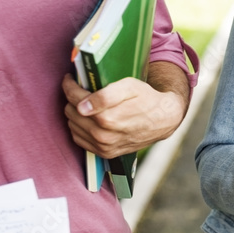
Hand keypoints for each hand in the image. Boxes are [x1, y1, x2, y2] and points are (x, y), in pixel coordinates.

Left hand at [62, 72, 186, 158]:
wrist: (163, 120)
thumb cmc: (147, 99)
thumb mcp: (130, 87)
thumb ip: (105, 95)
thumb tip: (82, 106)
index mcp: (107, 118)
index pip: (74, 99)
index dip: (70, 85)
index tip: (71, 79)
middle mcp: (103, 136)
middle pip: (70, 112)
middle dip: (73, 99)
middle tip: (83, 91)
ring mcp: (103, 147)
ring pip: (72, 125)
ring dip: (75, 113)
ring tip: (87, 104)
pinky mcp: (105, 153)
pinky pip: (79, 139)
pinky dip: (80, 127)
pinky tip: (89, 119)